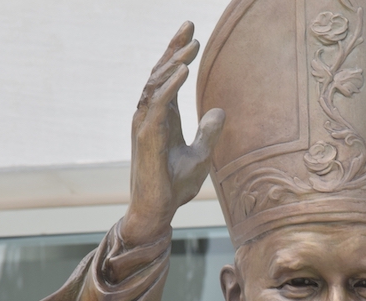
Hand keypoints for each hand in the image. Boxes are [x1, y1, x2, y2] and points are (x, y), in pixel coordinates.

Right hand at [121, 22, 225, 247]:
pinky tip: (182, 71)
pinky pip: (157, 105)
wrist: (159, 210)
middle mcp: (150, 116)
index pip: (168, 77)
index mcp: (162, 117)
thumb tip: (220, 110)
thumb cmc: (175, 186)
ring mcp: (145, 124)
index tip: (190, 32)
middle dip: (174, 48)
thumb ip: (209, 132)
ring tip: (192, 46)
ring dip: (173, 63)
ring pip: (156, 84)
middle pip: (159, 73)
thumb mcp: (201, 155)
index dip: (176, 53)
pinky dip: (169, 86)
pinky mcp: (145, 136)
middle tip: (190, 24)